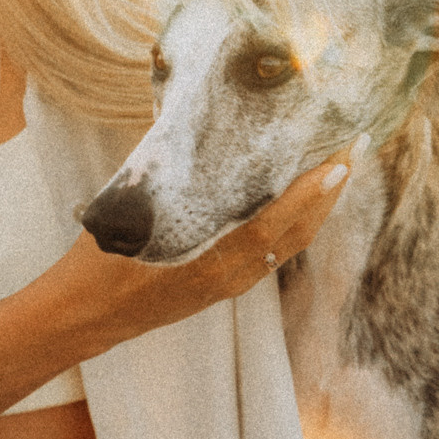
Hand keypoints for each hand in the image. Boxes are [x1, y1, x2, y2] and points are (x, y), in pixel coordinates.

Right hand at [51, 148, 355, 352]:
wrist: (85, 314)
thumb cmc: (100, 260)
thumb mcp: (128, 210)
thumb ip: (162, 173)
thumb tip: (187, 124)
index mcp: (210, 262)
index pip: (275, 225)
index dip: (311, 195)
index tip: (340, 163)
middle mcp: (230, 276)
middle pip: (295, 235)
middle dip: (328, 194)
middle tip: (352, 151)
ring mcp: (230, 284)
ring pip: (288, 245)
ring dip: (315, 209)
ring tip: (335, 171)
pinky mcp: (224, 286)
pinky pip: (272, 253)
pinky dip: (293, 224)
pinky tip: (296, 202)